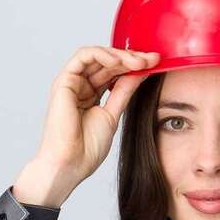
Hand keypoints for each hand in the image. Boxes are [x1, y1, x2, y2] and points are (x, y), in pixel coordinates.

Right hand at [12, 45, 159, 206]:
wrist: (71, 164)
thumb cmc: (86, 150)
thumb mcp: (113, 115)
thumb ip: (124, 92)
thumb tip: (140, 73)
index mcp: (91, 96)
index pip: (114, 73)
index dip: (134, 67)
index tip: (155, 64)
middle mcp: (81, 86)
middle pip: (107, 63)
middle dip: (131, 58)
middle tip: (151, 59)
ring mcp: (72, 82)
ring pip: (97, 56)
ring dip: (120, 56)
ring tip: (139, 62)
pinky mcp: (64, 80)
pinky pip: (84, 56)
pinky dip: (102, 55)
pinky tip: (118, 62)